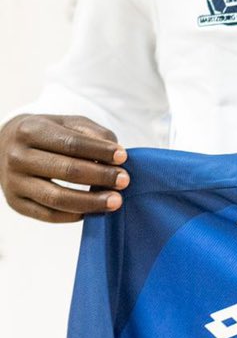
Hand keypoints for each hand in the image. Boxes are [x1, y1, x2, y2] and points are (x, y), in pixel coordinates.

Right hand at [0, 113, 128, 222]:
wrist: (7, 146)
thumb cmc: (47, 133)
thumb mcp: (67, 123)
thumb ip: (93, 133)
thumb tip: (116, 155)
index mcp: (31, 130)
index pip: (71, 143)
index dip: (99, 151)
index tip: (123, 157)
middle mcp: (18, 157)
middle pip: (66, 170)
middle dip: (100, 177)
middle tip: (124, 180)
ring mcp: (14, 183)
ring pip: (57, 198)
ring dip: (91, 202)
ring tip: (115, 201)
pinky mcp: (16, 204)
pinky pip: (48, 215)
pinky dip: (74, 215)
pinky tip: (93, 210)